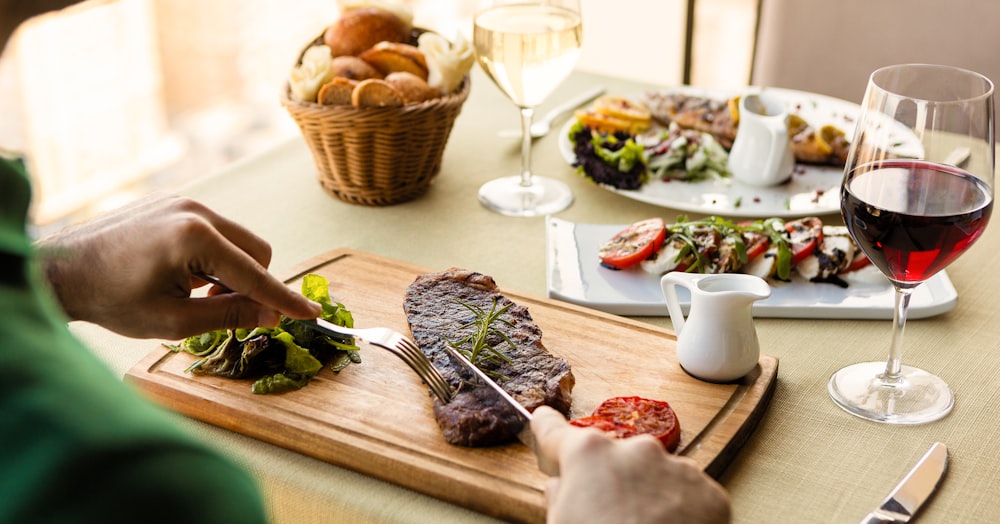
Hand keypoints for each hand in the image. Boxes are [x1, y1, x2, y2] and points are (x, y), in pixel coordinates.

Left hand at [37, 194, 320, 338]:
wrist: (62, 270)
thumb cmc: (113, 299)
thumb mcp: (174, 321)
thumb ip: (230, 316)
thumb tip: (272, 314)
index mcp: (195, 237)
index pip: (255, 274)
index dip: (284, 299)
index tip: (312, 315)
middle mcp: (196, 210)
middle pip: (257, 251)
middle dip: (250, 284)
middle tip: (215, 309)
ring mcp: (186, 201)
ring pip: (239, 241)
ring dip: (231, 271)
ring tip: (193, 292)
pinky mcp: (175, 202)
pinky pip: (217, 231)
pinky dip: (214, 256)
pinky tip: (181, 273)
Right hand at [531, 406, 730, 523]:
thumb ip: (558, 499)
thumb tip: (560, 488)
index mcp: (589, 455)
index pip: (557, 432)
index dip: (547, 427)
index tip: (544, 418)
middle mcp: (635, 450)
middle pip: (614, 459)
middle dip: (610, 481)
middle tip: (607, 515)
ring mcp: (675, 468)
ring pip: (654, 476)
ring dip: (647, 496)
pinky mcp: (708, 492)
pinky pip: (686, 495)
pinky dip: (679, 511)